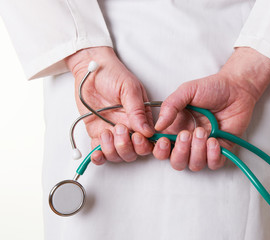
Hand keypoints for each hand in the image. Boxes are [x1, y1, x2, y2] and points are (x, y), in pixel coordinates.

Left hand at [65, 47, 153, 164]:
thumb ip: (137, 110)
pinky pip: (99, 152)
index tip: (136, 136)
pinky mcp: (97, 134)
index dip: (144, 144)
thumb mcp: (128, 88)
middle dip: (126, 146)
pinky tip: (96, 152)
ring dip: (111, 150)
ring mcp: (113, 132)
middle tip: (118, 128)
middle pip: (133, 152)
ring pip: (117, 155)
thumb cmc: (113, 74)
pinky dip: (98, 156)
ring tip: (105, 133)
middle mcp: (129, 128)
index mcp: (141, 118)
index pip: (148, 140)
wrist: (90, 69)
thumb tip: (147, 131)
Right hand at [153, 47, 269, 170]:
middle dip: (180, 152)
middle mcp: (189, 141)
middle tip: (186, 134)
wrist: (236, 88)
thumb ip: (170, 106)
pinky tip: (214, 140)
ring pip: (194, 165)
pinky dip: (213, 156)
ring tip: (203, 132)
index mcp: (176, 128)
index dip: (159, 150)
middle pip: (176, 162)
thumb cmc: (212, 88)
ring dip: (197, 151)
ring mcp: (205, 147)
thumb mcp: (187, 91)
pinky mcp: (222, 149)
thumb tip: (158, 126)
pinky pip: (214, 164)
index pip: (161, 148)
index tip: (164, 140)